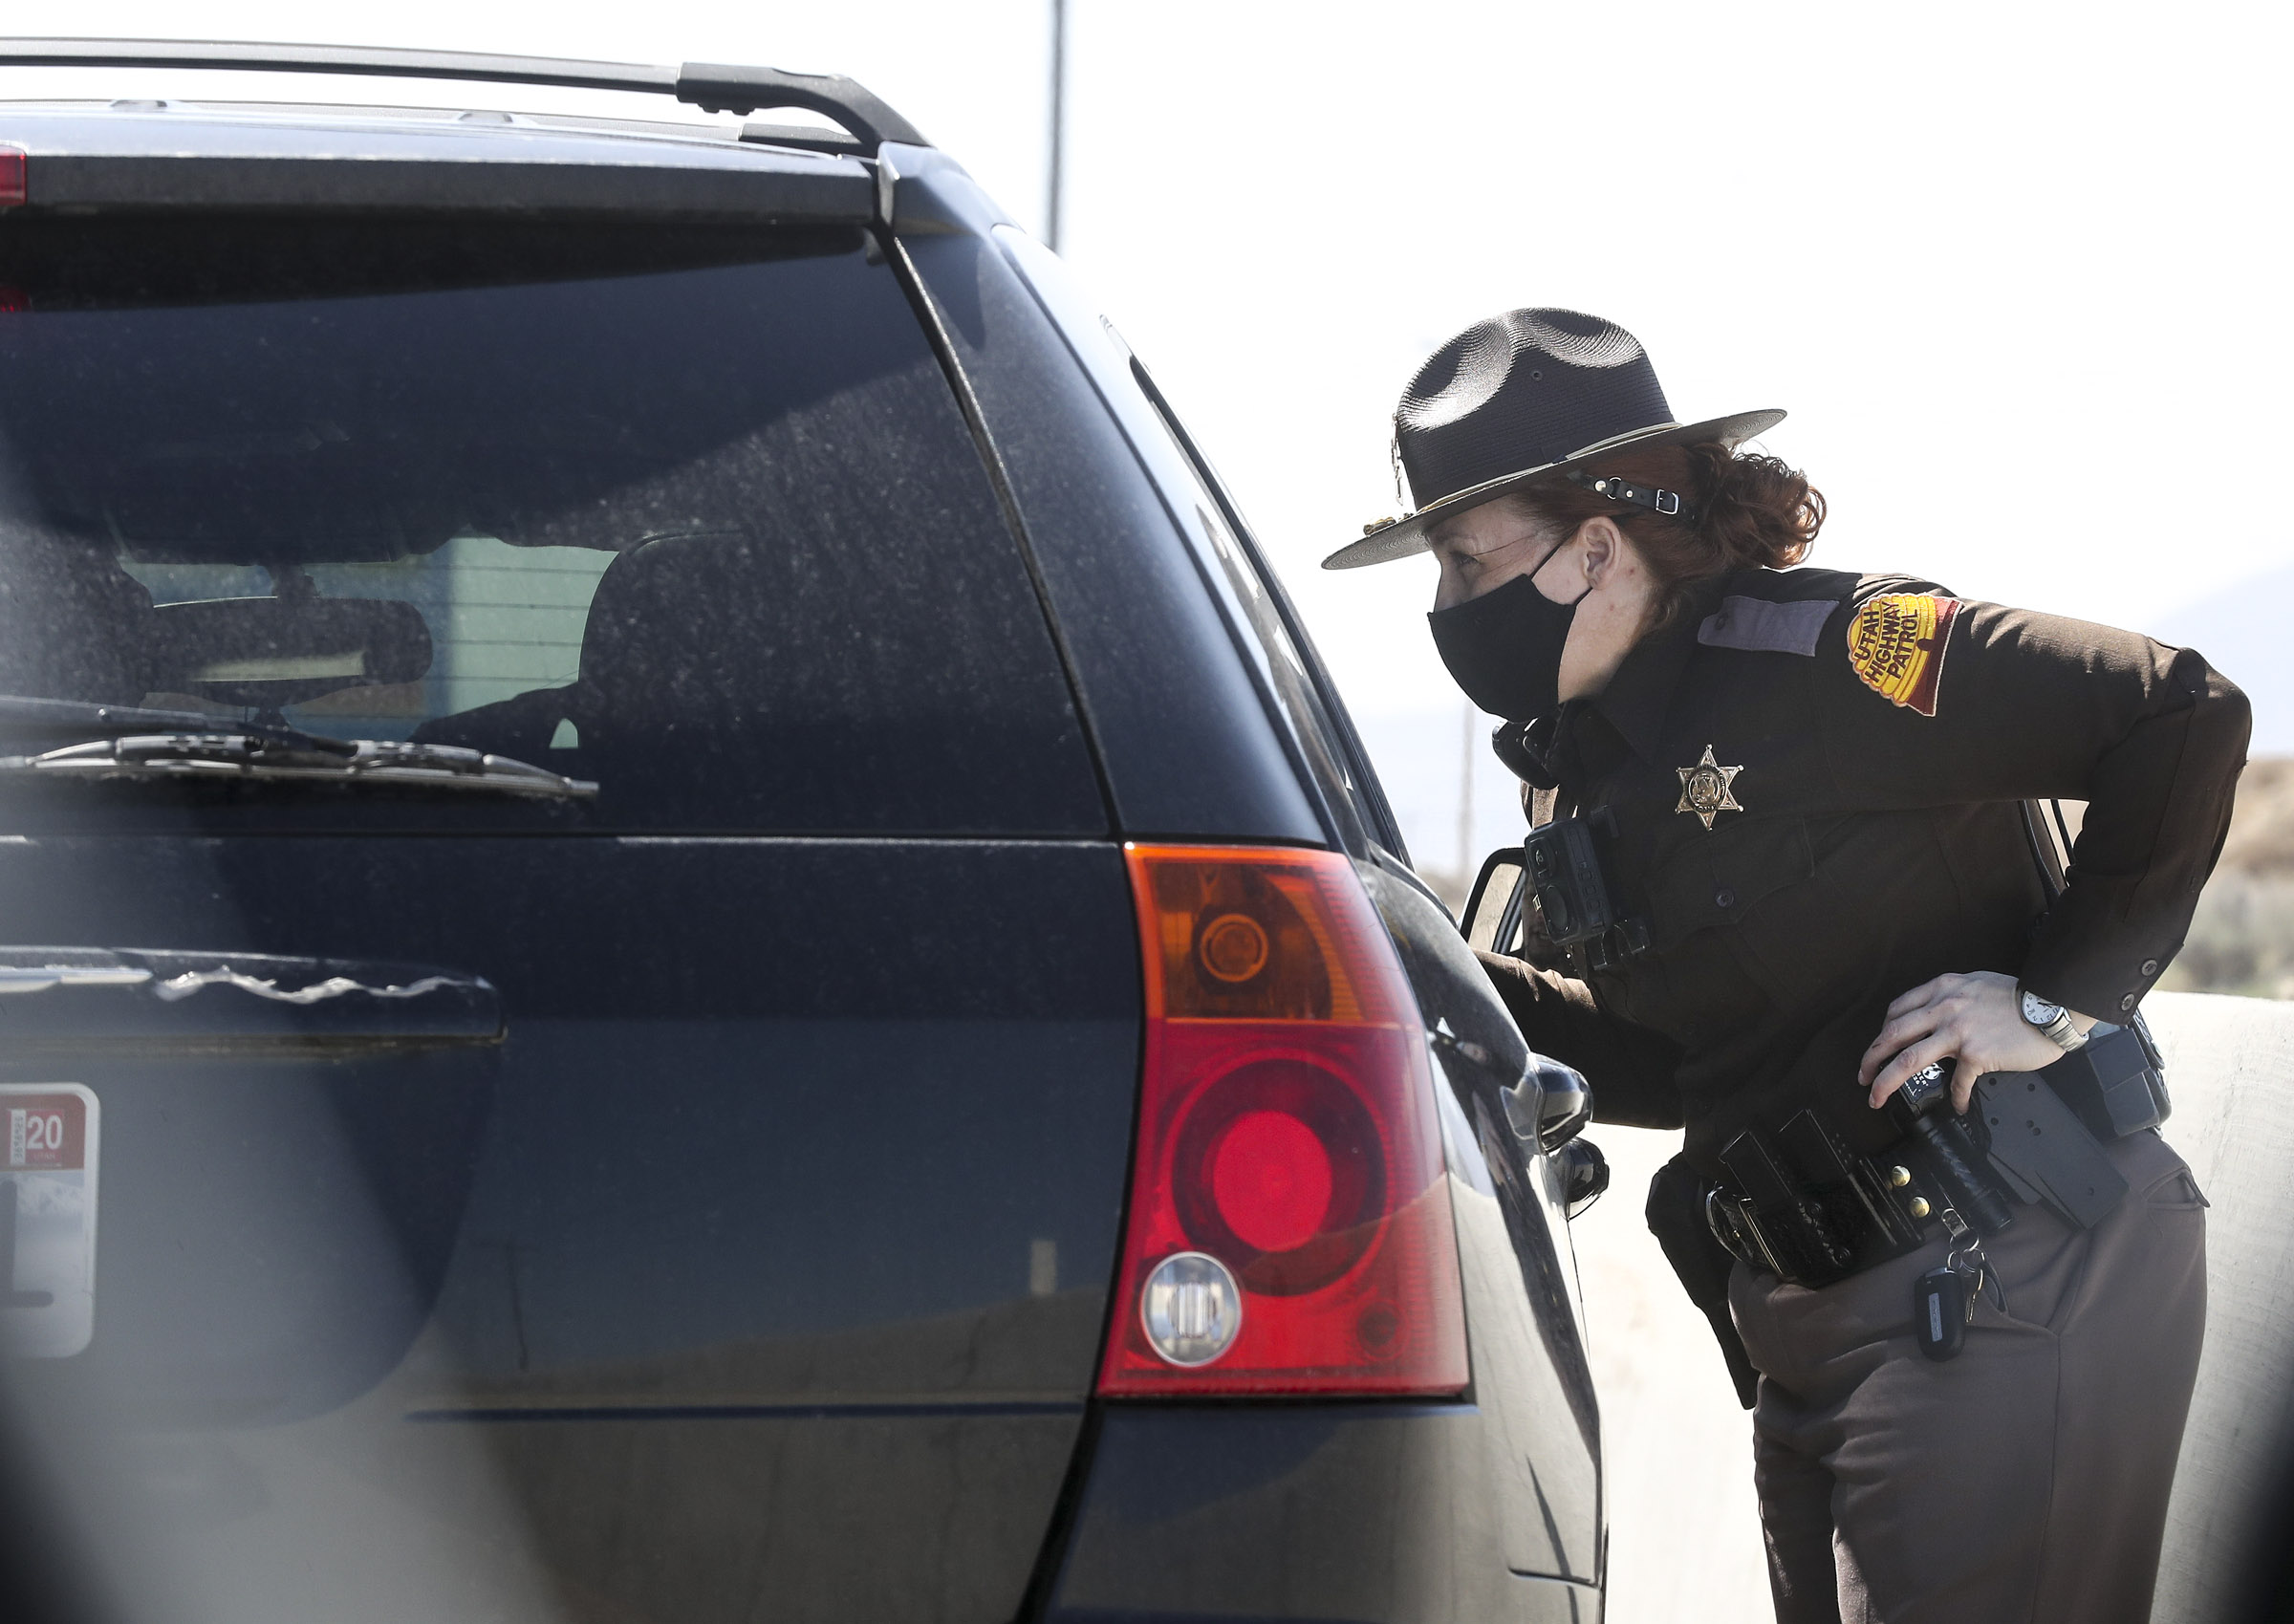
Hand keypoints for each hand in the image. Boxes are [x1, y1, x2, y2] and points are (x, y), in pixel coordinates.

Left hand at [1856, 970, 2067, 1113]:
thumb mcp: (1976, 983)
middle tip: (1863, 1076)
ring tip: (1879, 1097)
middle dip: (1870, 1059)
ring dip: (1887, 1082)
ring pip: (1908, 1060)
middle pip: (1892, 1036)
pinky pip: (1957, 1082)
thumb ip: (1951, 996)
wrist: (2050, 1006)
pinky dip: (1957, 1097)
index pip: (1897, 1011)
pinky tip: (1959, 1105)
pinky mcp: (1976, 1054)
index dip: (1881, 1032)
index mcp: (1942, 990)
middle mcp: (1944, 1009)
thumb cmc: (2019, 996)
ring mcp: (1957, 1032)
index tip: (1877, 1048)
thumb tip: (1935, 1013)